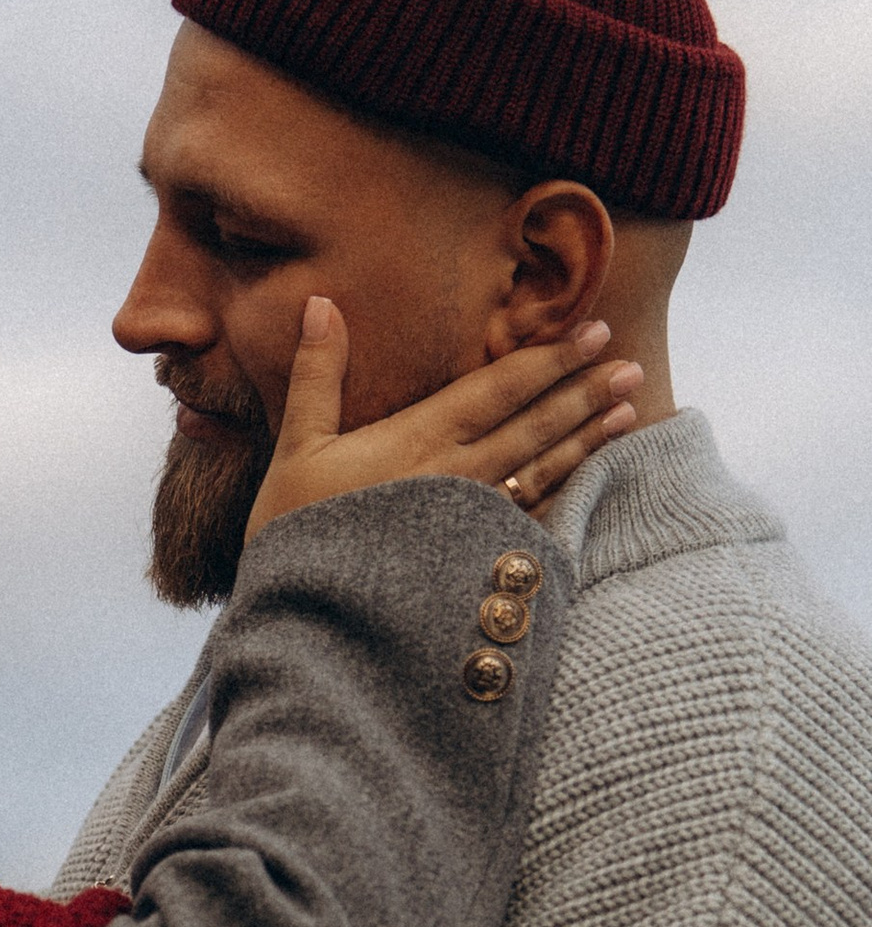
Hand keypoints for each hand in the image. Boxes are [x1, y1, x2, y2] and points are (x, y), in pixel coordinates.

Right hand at [248, 302, 639, 538]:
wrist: (307, 623)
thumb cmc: (295, 533)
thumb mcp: (296, 449)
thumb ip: (317, 375)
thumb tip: (322, 303)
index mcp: (420, 439)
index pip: (501, 387)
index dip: (550, 358)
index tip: (594, 332)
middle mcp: (460, 476)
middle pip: (536, 425)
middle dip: (587, 392)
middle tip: (632, 366)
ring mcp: (473, 523)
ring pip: (544, 470)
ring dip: (589, 439)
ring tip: (629, 413)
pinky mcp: (474, 562)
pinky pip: (531, 521)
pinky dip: (566, 496)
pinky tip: (588, 483)